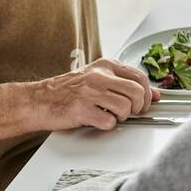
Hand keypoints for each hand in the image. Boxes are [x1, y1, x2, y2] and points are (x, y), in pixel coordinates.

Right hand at [26, 58, 160, 131]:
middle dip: (139, 107)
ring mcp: (90, 92)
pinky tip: (98, 120)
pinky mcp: (82, 109)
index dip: (148, 93)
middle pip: (137, 92)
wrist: (36, 101)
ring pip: (126, 107)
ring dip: (122, 117)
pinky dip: (107, 125)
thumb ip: (124, 83)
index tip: (148, 102)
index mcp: (105, 65)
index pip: (140, 77)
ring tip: (110, 115)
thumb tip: (154, 93)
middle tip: (131, 113)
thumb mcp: (97, 79)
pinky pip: (109, 121)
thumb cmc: (66, 91)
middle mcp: (99, 76)